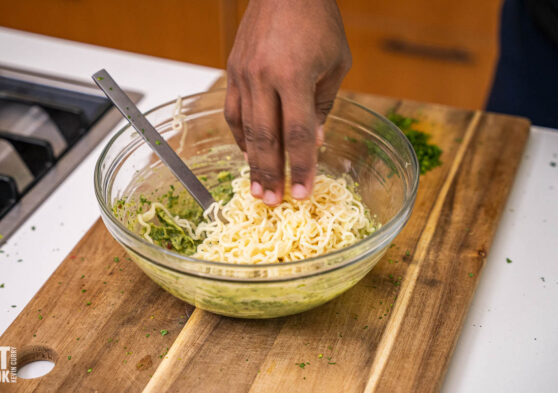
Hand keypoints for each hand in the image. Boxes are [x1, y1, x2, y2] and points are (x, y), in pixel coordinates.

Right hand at [224, 0, 350, 205]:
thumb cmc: (318, 22)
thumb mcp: (335, 64)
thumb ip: (323, 105)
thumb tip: (315, 141)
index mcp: (294, 75)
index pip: (298, 134)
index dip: (302, 167)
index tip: (303, 194)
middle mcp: (263, 77)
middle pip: (265, 138)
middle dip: (270, 174)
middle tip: (271, 203)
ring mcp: (243, 74)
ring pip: (243, 128)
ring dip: (251, 161)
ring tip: (257, 187)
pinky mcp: (233, 70)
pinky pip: (232, 111)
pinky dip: (239, 135)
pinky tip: (248, 151)